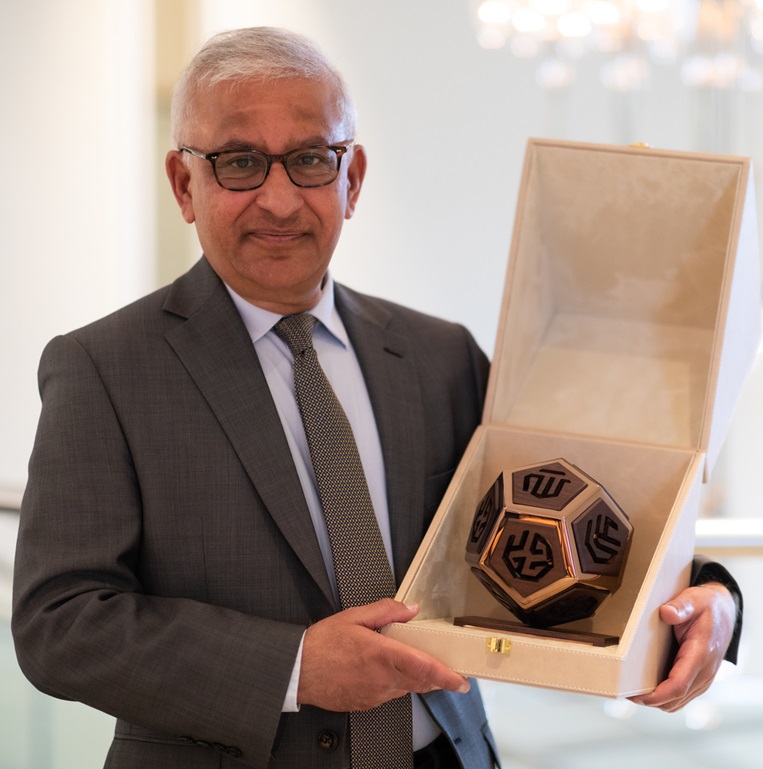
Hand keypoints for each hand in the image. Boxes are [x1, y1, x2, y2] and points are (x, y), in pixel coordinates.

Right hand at [297, 598, 469, 711]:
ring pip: (406, 689)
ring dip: (414, 678)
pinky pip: (390, 695)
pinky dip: (395, 684)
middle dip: (436, 677)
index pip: (424, 668)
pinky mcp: (366, 704)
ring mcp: (375, 695)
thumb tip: (411, 609)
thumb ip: (387, 611)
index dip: (447, 677)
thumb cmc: (322, 644)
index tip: (462, 681)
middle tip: (445, 669)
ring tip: (409, 662)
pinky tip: (385, 671)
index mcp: (383, 655)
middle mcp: (382, 680)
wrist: (297, 670)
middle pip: (420, 682)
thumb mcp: (354, 616)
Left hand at [629, 582, 736, 711]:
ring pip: (678, 702)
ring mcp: (703, 678)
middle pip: (675, 699)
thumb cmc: (706, 607)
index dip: (656, 695)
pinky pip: (681, 696)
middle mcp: (704, 672)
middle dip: (650, 700)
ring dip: (656, 701)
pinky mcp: (698, 679)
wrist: (723, 612)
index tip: (636, 695)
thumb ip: (680, 606)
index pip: (678, 685)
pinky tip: (648, 687)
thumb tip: (666, 613)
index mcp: (700, 654)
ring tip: (633, 691)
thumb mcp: (693, 600)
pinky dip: (665, 697)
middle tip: (625, 692)